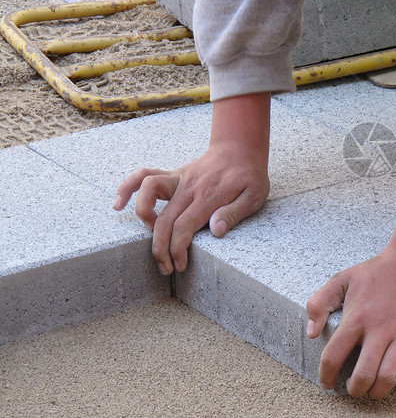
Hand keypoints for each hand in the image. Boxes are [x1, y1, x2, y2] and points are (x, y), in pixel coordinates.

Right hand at [112, 93, 270, 274]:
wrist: (240, 149)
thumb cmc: (249, 176)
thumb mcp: (254, 196)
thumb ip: (234, 213)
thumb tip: (216, 231)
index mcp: (208, 196)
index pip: (184, 226)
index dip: (177, 249)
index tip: (179, 266)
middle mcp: (189, 187)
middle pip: (165, 218)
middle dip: (160, 248)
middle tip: (165, 268)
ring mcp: (178, 178)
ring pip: (148, 190)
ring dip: (142, 214)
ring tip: (147, 238)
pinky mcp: (172, 174)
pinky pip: (144, 175)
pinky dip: (127, 187)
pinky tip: (119, 203)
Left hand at [306, 218, 395, 397]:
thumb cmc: (378, 271)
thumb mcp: (342, 278)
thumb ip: (319, 303)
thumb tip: (311, 334)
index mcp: (356, 318)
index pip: (332, 357)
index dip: (326, 377)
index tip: (327, 383)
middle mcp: (379, 330)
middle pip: (362, 375)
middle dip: (354, 390)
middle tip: (354, 388)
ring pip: (389, 377)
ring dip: (378, 391)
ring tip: (374, 389)